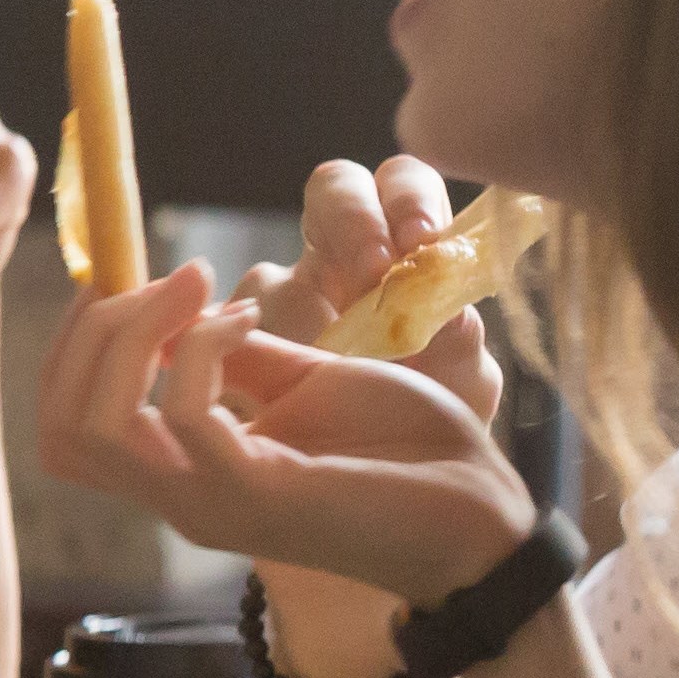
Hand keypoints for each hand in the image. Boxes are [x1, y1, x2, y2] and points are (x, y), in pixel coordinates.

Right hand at [36, 264, 536, 607]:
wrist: (484, 521)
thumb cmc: (408, 453)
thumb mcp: (309, 383)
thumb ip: (238, 358)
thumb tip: (180, 315)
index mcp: (186, 473)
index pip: (66, 426)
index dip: (77, 344)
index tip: (134, 279)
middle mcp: (180, 496)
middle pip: (60, 424)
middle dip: (92, 331)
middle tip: (167, 279)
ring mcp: (209, 501)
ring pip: (96, 422)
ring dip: (134, 332)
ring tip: (200, 286)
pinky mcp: (256, 494)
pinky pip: (183, 412)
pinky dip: (204, 345)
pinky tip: (253, 319)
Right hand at [238, 155, 502, 422]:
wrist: (387, 492)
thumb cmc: (427, 426)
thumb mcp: (459, 392)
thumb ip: (461, 350)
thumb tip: (450, 316)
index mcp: (399, 250)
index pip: (397, 184)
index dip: (405, 198)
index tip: (421, 242)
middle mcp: (332, 260)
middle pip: (331, 191)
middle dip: (352, 221)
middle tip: (374, 274)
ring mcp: (272, 302)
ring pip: (268, 279)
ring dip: (297, 319)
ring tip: (321, 374)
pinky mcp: (221, 349)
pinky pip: (217, 338)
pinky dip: (237, 359)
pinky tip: (267, 406)